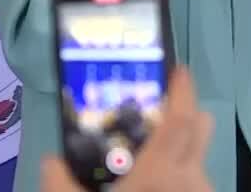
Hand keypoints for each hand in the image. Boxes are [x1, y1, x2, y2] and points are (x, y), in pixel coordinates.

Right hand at [39, 66, 213, 191]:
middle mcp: (192, 182)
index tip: (178, 70)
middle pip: (199, 132)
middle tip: (155, 119)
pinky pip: (195, 189)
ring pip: (197, 166)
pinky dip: (178, 186)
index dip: (183, 90)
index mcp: (162, 173)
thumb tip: (51, 163)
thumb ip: (59, 184)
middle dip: (184, 118)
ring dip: (178, 160)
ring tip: (144, 172)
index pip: (182, 118)